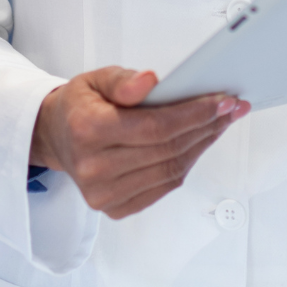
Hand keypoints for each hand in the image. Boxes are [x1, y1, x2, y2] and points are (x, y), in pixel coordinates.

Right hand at [31, 67, 250, 219]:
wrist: (56, 137)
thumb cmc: (80, 106)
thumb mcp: (95, 79)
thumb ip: (123, 80)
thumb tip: (149, 81)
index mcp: (87, 129)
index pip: (156, 126)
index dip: (195, 114)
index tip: (222, 101)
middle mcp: (93, 167)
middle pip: (168, 149)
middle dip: (206, 126)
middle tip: (230, 109)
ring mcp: (103, 193)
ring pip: (171, 171)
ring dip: (202, 146)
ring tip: (219, 124)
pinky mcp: (115, 207)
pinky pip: (164, 186)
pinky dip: (186, 164)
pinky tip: (197, 144)